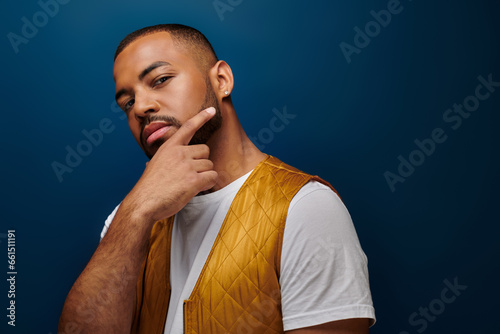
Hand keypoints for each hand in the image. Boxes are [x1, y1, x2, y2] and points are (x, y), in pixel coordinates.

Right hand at [124, 107, 217, 221]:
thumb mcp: (154, 164)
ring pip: (209, 165)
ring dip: (204, 175)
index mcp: (169, 147)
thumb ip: (166, 159)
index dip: (201, 118)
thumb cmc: (149, 187)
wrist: (143, 203)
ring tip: (190, 184)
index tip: (211, 110)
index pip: (187, 128)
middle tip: (190, 175)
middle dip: (202, 162)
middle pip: (205, 150)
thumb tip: (159, 163)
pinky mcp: (194, 180)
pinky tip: (197, 189)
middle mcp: (179, 153)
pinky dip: (209, 184)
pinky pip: (212, 177)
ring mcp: (187, 166)